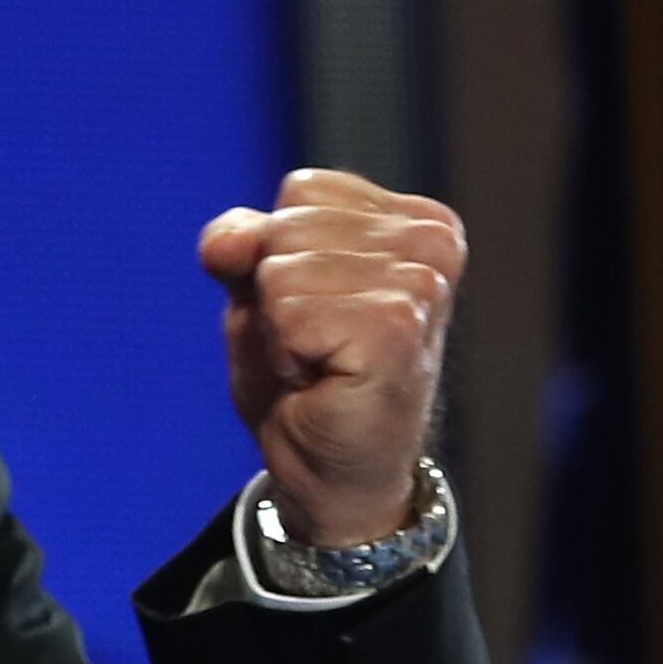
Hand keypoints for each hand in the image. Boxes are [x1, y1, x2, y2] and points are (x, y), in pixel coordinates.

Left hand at [196, 169, 464, 545]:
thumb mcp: (262, 291)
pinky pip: (289, 313)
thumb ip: (240, 244)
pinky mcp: (397, 329)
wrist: (329, 472)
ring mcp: (421, 286)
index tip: (318, 311)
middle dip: (278, 294)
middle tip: (318, 346)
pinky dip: (287, 355)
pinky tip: (322, 381)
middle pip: (288, 226)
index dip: (281, 256)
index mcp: (417, 221)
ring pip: (282, 269)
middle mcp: (433, 244)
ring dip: (282, 330)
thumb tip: (230, 241)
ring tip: (321, 365)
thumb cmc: (309, 379)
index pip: (302, 190)